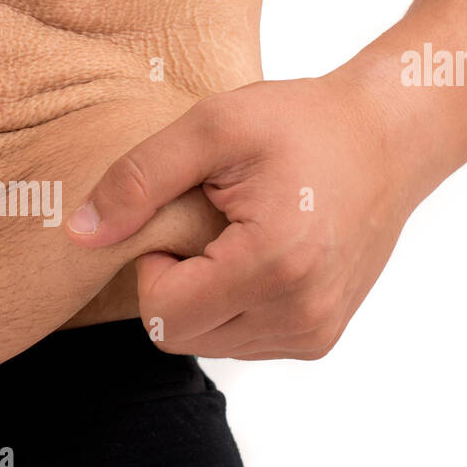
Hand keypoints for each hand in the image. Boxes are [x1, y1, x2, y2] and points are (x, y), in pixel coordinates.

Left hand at [66, 74, 418, 359]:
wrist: (389, 138)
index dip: (152, 266)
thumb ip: (137, 180)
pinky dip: (232, 305)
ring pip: (208, 343)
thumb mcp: (212, 126)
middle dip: (175, 285)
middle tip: (207, 225)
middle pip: (179, 336)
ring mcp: (315, 331)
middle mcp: (301, 313)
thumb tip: (78, 234)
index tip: (182, 219)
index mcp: (273, 265)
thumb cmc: (302, 123)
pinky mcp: (320, 337)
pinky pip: (241, 341)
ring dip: (203, 297)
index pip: (162, 316)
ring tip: (237, 236)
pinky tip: (258, 256)